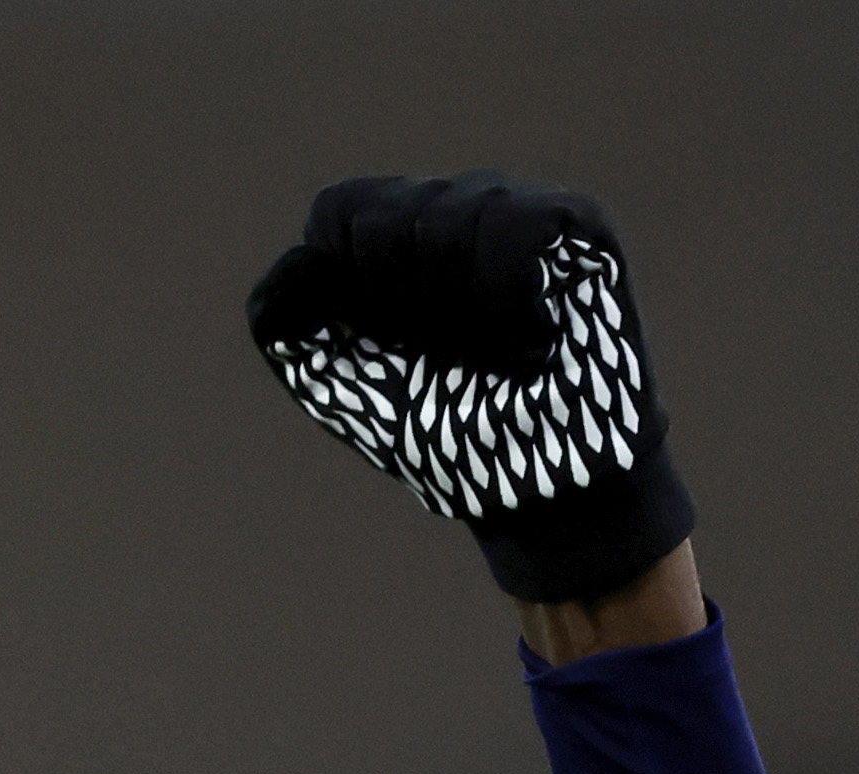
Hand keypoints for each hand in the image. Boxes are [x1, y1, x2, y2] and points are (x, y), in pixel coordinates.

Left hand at [250, 172, 697, 605]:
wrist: (524, 483)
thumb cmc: (433, 426)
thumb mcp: (331, 381)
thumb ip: (283, 319)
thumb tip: (298, 257)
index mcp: (393, 232)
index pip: (339, 209)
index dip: (348, 285)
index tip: (385, 343)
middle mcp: (453, 203)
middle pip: (385, 217)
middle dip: (399, 308)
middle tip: (445, 356)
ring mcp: (516, 204)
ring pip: (445, 219)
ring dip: (454, 315)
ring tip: (491, 353)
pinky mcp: (576, 223)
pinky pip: (511, 229)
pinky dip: (505, 303)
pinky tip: (529, 342)